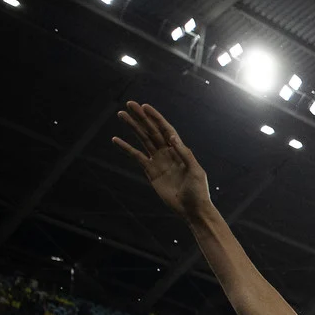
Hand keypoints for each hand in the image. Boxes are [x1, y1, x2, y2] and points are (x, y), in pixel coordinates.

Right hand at [112, 102, 212, 220]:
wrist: (192, 210)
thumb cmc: (198, 191)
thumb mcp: (195, 171)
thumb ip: (184, 154)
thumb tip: (171, 137)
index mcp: (180, 150)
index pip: (166, 129)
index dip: (156, 118)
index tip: (145, 106)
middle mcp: (168, 152)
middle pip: (152, 131)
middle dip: (141, 117)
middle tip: (129, 104)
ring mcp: (158, 161)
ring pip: (143, 139)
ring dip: (132, 127)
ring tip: (121, 115)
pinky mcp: (151, 172)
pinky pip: (136, 156)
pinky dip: (126, 148)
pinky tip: (116, 140)